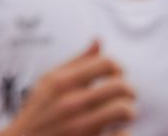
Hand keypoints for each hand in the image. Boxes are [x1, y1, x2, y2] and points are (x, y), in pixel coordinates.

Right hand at [0, 41, 136, 135]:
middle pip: (121, 87)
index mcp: (62, 82)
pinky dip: (123, 133)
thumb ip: (76, 62)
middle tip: (124, 96)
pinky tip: (116, 131)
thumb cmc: (39, 111)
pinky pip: (122, 135)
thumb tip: (99, 40)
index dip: (118, 68)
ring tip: (121, 114)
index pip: (107, 64)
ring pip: (125, 111)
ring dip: (128, 112)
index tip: (116, 76)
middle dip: (128, 91)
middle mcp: (70, 102)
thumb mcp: (49, 82)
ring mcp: (79, 127)